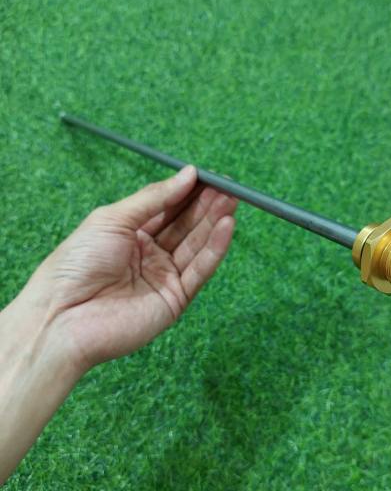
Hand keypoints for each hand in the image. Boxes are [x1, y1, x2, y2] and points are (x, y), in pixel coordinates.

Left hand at [31, 165, 236, 369]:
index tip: (210, 175)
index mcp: (132, 233)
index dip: (189, 191)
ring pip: (196, 245)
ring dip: (215, 222)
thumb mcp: (114, 218)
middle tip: (228, 186)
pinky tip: (227, 226)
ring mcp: (165, 276)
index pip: (169, 208)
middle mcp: (151, 254)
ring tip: (232, 200)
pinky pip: (199, 270)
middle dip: (207, 204)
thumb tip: (188, 173)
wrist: (60, 317)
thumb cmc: (77, 263)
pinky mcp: (176, 298)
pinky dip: (215, 248)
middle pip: (186, 225)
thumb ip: (154, 197)